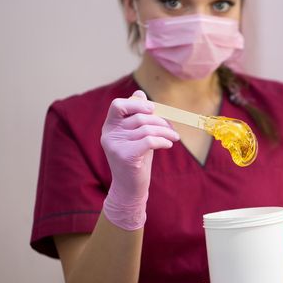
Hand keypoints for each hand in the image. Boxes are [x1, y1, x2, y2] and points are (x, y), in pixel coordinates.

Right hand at [101, 90, 178, 229]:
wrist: (130, 188)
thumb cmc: (136, 160)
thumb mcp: (137, 135)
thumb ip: (137, 116)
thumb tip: (140, 94)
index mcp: (110, 127)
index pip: (118, 105)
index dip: (136, 104)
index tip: (152, 110)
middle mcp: (108, 134)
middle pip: (139, 117)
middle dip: (160, 121)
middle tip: (172, 130)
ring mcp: (115, 146)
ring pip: (146, 129)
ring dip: (165, 132)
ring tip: (173, 138)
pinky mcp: (125, 156)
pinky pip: (149, 141)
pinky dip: (163, 141)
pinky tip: (168, 145)